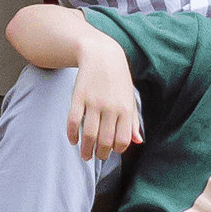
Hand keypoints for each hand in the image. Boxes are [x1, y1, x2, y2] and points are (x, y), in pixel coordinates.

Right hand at [66, 38, 142, 159]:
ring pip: (89, 135)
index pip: (122, 141)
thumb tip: (138, 142)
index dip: (116, 150)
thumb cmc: (118, 80)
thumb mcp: (129, 99)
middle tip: (97, 156)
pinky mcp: (78, 97)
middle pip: (105, 141)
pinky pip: (73, 121)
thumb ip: (134, 121)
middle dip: (101, 154)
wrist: (102, 55)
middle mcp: (110, 107)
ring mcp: (93, 103)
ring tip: (85, 156)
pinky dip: (72, 135)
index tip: (111, 151)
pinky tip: (73, 140)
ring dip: (86, 150)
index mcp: (125, 109)